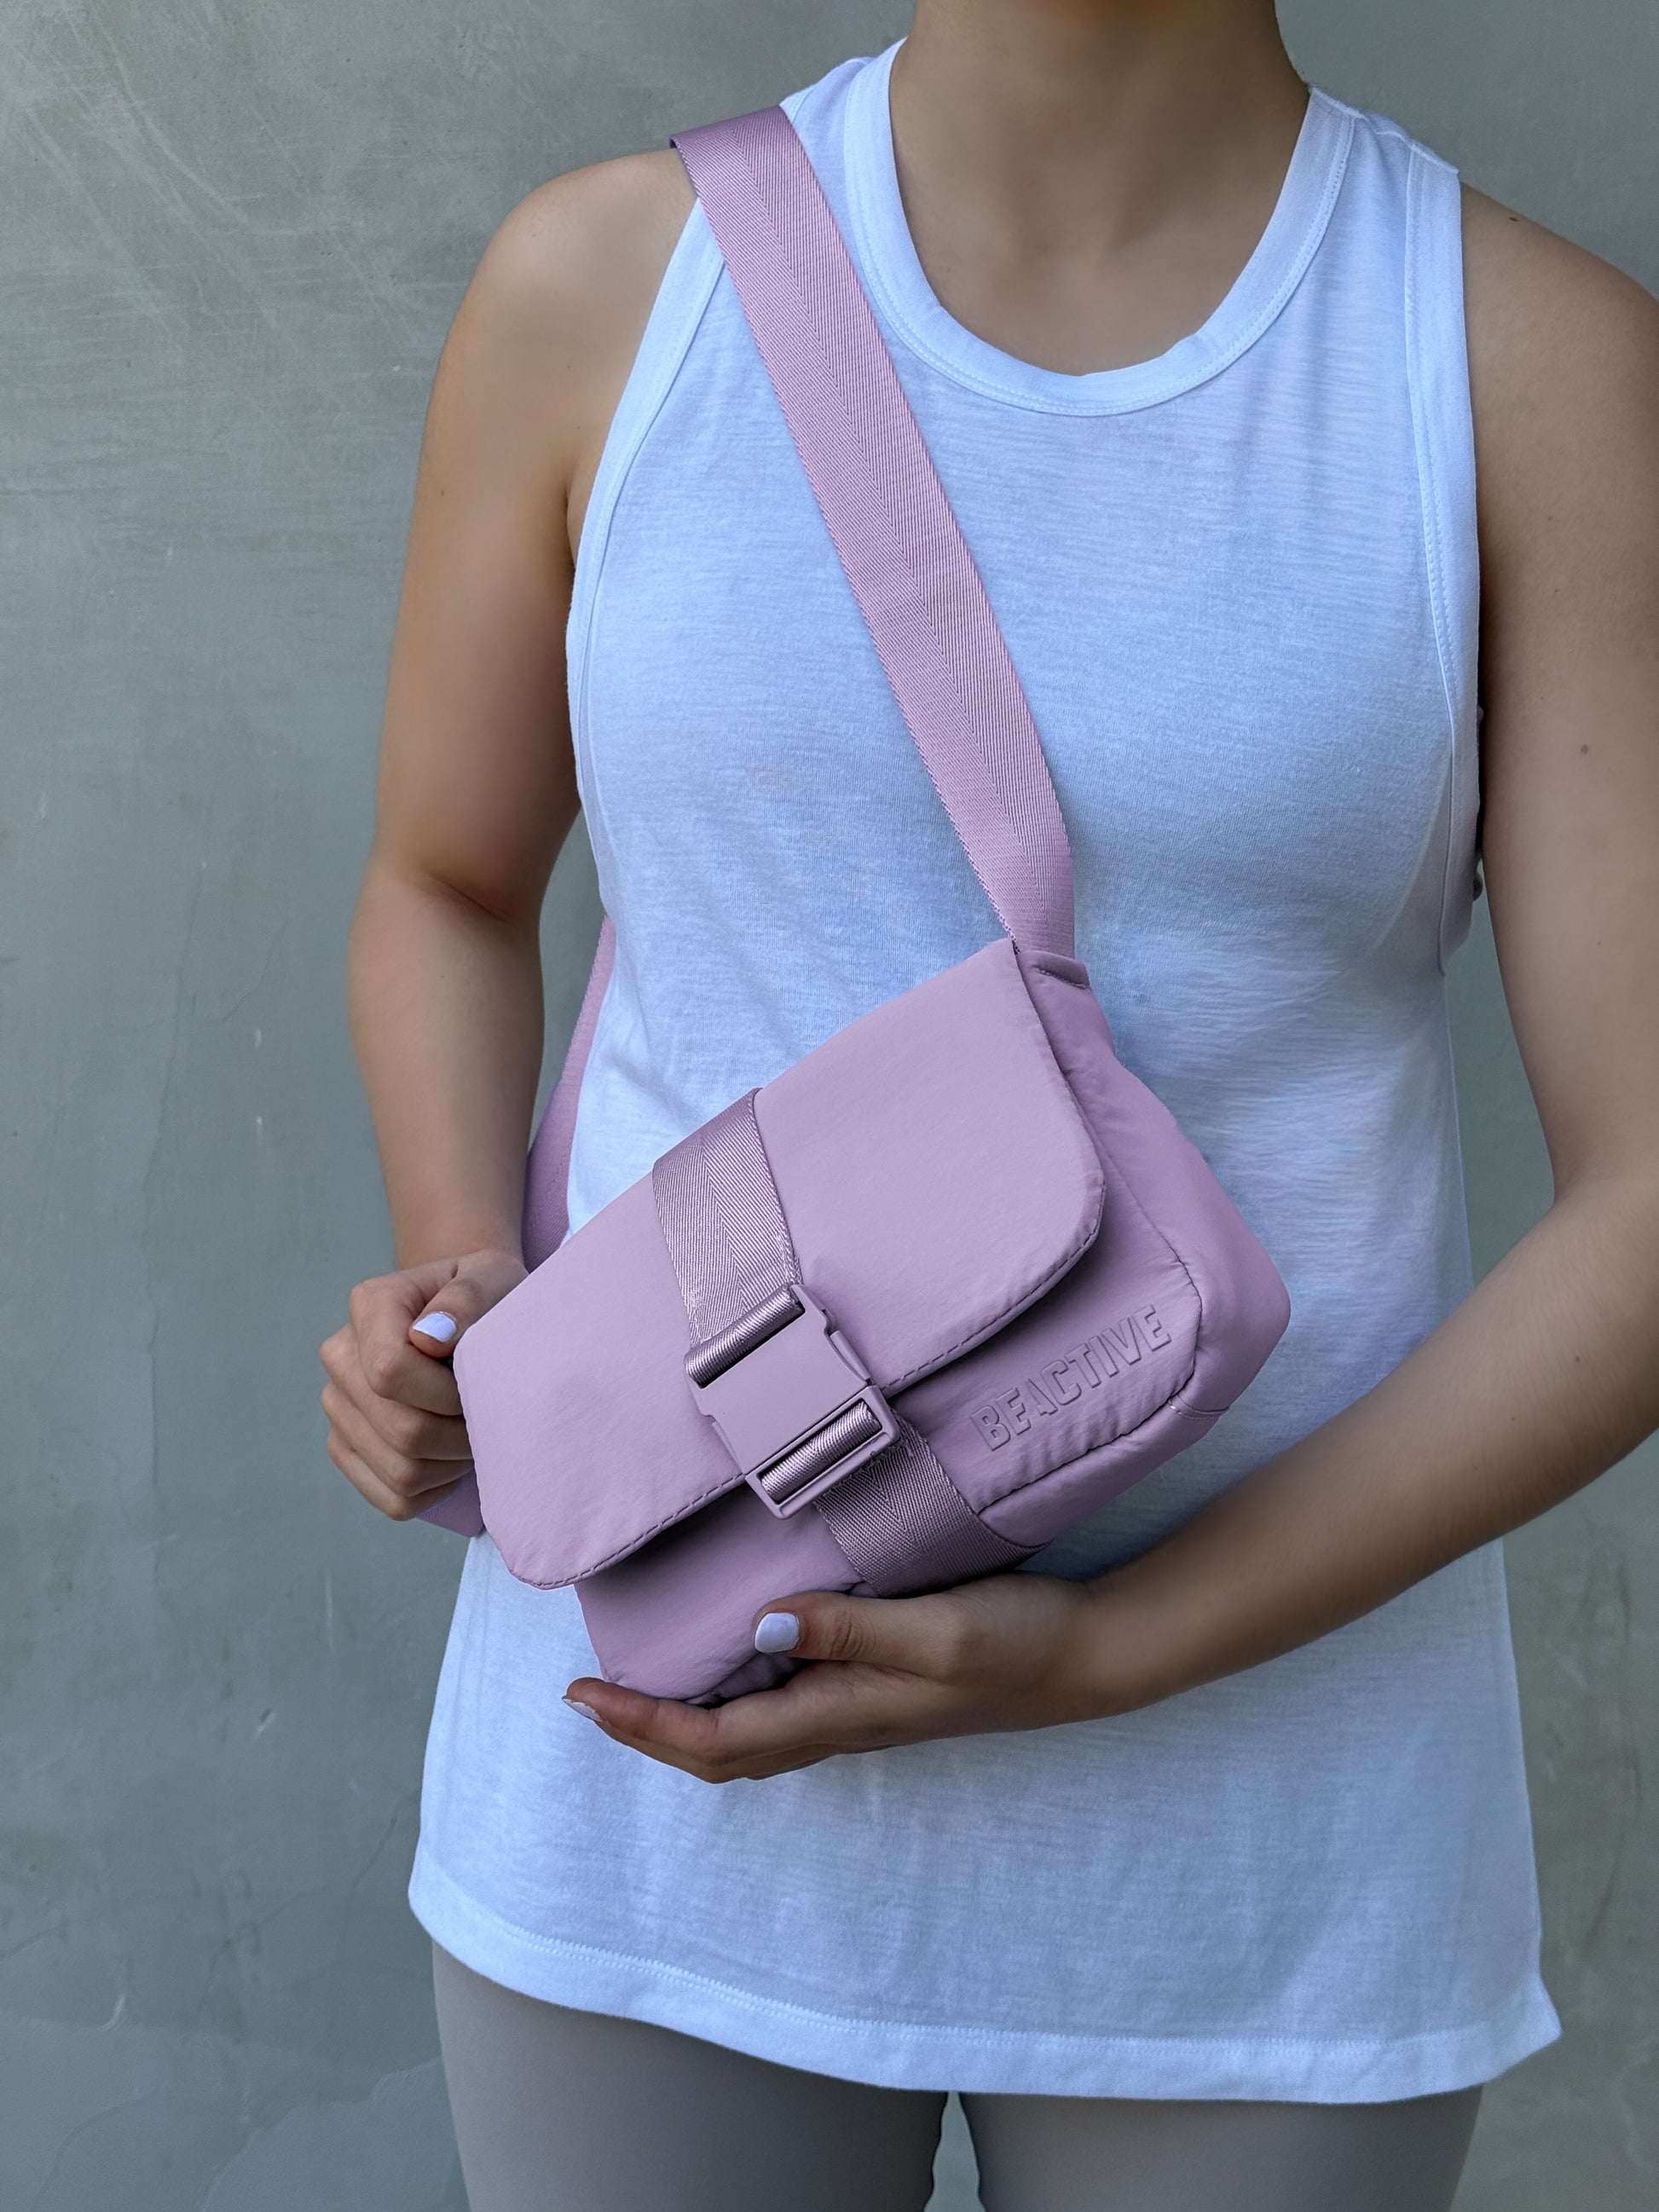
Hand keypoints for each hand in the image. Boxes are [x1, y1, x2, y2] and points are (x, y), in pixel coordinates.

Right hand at [320, 1247, 525, 1518]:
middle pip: (400, 1430)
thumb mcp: (493, 1278)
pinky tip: (453, 1457)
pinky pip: (392, 1499)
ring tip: (474, 1431)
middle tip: (491, 1415)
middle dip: (460, 1434)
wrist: (463, 1316)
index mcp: (369, 1306)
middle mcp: (340, 1356)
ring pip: (400, 1472)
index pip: (390, 1372)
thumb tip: (427, 1338)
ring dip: (454, 1463)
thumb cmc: (486, 1296)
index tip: (482, 1384)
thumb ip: (468, 1297)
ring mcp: (338, 1406)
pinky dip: (436, 1490)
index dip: (447, 1394)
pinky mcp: (346, 1447)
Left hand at [565, 1572, 1126, 1781]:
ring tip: (642, 1683)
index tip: (581, 1697)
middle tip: (589, 1697)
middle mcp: (840, 1722)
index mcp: (839, 1713)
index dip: (641, 1724)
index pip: (713, 1738)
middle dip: (647, 1732)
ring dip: (686, 1722)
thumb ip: (849, 1627)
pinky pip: (785, 1710)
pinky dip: (737, 1698)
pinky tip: (739, 1656)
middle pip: (719, 1750)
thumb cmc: (1017, 1642)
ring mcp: (862, 1712)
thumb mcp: (936, 1628)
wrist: (1089, 1657)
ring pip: (750, 1735)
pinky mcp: (881, 1691)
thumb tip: (760, 1624)